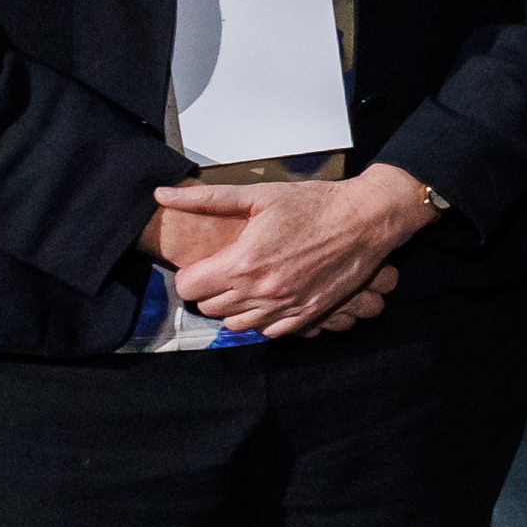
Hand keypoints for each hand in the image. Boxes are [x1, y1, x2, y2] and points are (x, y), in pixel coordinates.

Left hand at [164, 168, 423, 336]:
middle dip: (209, 290)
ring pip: (236, 325)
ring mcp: (285, 307)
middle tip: (223, 270)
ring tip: (245, 284)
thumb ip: (206, 199)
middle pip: (209, 309)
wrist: (365, 220)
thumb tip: (161, 195)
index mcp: (244, 262)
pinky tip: (268, 296)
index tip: (201, 264)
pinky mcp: (306, 316)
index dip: (189, 275)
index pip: (189, 288)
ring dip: (233, 308)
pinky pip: (268, 332)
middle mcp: (261, 291)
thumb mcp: (258, 194)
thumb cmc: (314, 204)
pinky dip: (261, 318)